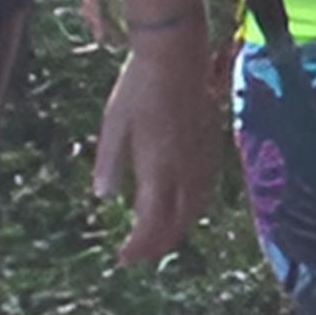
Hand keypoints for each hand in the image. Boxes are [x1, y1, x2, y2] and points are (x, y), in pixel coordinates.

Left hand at [91, 38, 224, 266]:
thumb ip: (110, 163)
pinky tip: (186, 207)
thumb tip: (104, 196)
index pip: (151, 224)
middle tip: (139, 255)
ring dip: (178, 230)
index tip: (123, 258)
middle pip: (177, 224)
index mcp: (157, 169)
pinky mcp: (211, 147)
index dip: (138, 247)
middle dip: (158, 245)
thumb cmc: (139, 88)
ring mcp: (201, 160)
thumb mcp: (113, 125)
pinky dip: (195, 209)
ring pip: (196, 210)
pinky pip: (207, 190)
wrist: (177, 56)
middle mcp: (184, 171)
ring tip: (160, 238)